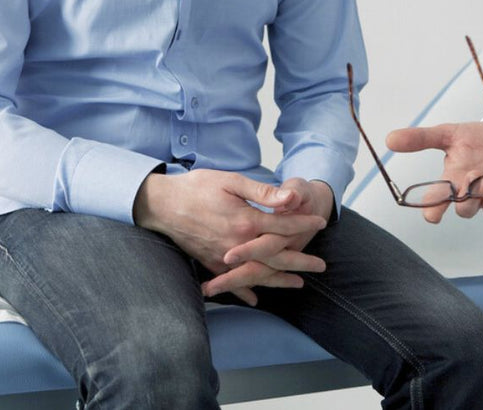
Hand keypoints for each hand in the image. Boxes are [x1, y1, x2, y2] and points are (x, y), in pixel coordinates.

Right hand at [202, 178, 332, 298]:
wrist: (161, 204)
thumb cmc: (196, 187)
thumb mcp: (231, 182)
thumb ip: (262, 193)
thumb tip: (290, 198)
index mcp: (246, 222)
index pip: (284, 226)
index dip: (303, 223)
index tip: (320, 223)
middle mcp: (238, 245)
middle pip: (277, 257)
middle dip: (301, 261)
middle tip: (321, 266)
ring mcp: (224, 258)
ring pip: (258, 273)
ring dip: (279, 280)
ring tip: (298, 284)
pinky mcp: (209, 263)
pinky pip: (231, 282)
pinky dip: (243, 292)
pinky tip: (254, 299)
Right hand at [386, 122, 482, 222]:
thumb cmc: (478, 139)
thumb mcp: (448, 133)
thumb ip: (420, 138)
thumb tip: (389, 139)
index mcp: (452, 181)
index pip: (435, 202)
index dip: (432, 211)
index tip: (432, 214)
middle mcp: (470, 194)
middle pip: (463, 211)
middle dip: (466, 198)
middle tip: (470, 178)